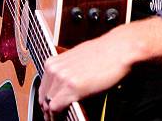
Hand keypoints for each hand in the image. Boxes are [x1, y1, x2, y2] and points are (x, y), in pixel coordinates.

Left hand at [39, 17, 161, 117]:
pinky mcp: (72, 87)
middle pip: (43, 97)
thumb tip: (64, 84)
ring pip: (48, 104)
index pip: (43, 87)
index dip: (47, 100)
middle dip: (48, 108)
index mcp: (54, 61)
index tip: (51, 107)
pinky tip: (66, 116)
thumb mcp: (78, 58)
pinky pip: (56, 108)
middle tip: (55, 116)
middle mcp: (55, 68)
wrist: (118, 49)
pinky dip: (58, 115)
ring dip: (53, 114)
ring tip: (61, 118)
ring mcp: (62, 78)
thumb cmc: (104, 52)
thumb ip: (67, 70)